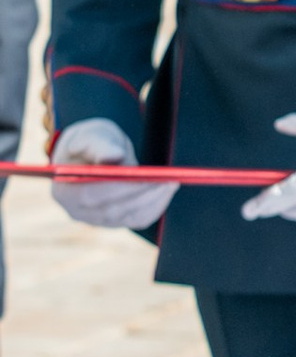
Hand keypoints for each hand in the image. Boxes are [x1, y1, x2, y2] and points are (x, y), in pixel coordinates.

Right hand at [49, 118, 177, 229]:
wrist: (93, 153)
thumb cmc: (90, 142)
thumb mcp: (92, 135)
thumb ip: (99, 144)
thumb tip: (112, 156)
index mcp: (63, 189)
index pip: (91, 195)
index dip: (120, 188)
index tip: (145, 176)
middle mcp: (77, 210)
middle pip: (112, 210)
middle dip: (142, 195)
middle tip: (168, 181)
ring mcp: (95, 220)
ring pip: (128, 217)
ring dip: (153, 201)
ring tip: (172, 182)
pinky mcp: (114, 222)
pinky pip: (136, 220)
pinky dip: (154, 207)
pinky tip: (166, 192)